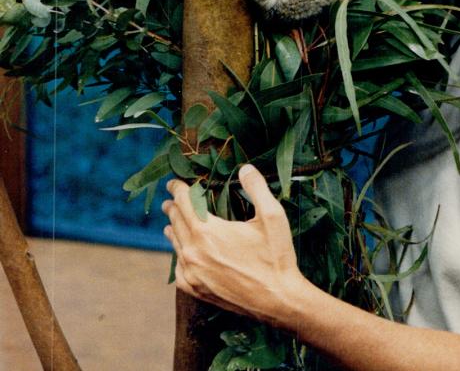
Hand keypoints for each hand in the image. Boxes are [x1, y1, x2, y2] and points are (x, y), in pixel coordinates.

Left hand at [162, 165, 303, 325]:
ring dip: (174, 230)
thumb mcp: (272, 216)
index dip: (178, 189)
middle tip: (171, 200)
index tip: (173, 182)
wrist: (278, 300)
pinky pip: (179, 269)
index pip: (183, 203)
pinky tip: (183, 253)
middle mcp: (194, 253)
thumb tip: (244, 168)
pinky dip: (179, 256)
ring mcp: (193, 274)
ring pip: (176, 245)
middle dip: (173, 208)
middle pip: (176, 222)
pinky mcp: (196, 291)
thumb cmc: (276, 256)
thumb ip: (256, 188)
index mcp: (208, 232)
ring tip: (171, 223)